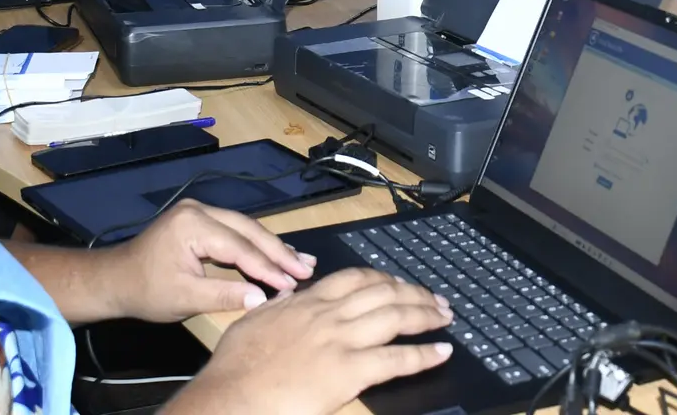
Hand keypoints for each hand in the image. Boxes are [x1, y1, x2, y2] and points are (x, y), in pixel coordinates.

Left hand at [104, 200, 316, 322]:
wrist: (115, 280)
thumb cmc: (145, 291)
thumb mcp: (185, 298)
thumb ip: (224, 296)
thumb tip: (262, 300)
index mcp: (192, 225)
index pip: (239, 247)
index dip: (268, 267)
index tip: (293, 283)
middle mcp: (199, 210)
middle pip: (248, 230)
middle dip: (279, 252)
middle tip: (308, 268)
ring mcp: (199, 212)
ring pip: (245, 228)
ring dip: (273, 247)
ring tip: (302, 262)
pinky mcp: (201, 220)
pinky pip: (235, 231)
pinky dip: (256, 245)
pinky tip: (278, 255)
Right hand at [172, 268, 452, 414]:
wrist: (231, 396)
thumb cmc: (235, 368)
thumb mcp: (252, 322)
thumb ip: (275, 306)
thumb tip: (287, 295)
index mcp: (306, 303)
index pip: (354, 279)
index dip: (384, 279)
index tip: (398, 283)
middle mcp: (328, 315)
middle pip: (383, 292)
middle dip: (414, 293)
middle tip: (435, 299)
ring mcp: (341, 341)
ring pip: (395, 317)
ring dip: (425, 315)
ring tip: (445, 317)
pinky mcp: (349, 371)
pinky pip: (396, 359)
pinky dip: (423, 355)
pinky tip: (441, 352)